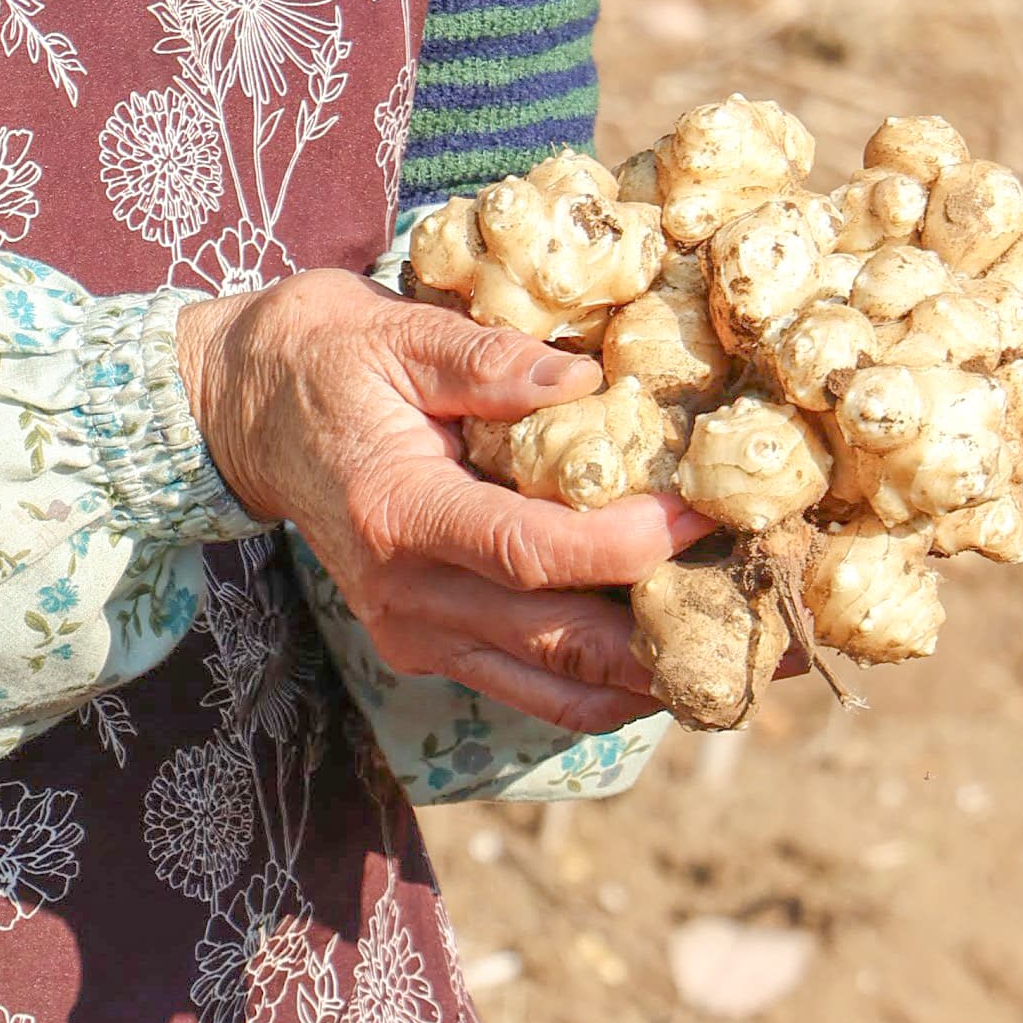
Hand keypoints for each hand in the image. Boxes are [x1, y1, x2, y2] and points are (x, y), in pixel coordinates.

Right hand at [177, 269, 706, 731]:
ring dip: (659, 685)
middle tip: (776, 617)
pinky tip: (683, 659)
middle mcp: (408, 597)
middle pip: (562, 646)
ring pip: (559, 691)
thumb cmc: (328, 358)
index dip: (626, 546)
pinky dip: (612, 688)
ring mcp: (418, 635)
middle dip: (676, 640)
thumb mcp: (396, 331)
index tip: (706, 515)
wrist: (246, 414)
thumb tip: (585, 377)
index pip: (529, 554)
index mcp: (399, 514)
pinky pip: (535, 691)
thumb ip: (484, 359)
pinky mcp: (432, 649)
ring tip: (755, 659)